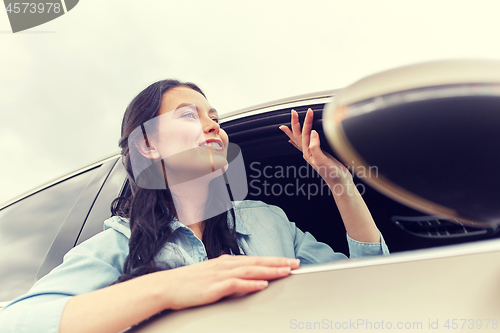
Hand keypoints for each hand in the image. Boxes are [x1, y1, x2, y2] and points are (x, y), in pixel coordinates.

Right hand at [161, 255, 299, 309]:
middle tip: (295, 263)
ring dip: (270, 270)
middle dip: (278, 262)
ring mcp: (220, 275)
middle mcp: (225, 265)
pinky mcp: (214, 286)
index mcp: (225, 262)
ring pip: (250, 270)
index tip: (288, 261)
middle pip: (257, 262)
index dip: (273, 260)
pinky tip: (262, 284)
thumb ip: (228, 276)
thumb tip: (244, 278)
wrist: (166, 286)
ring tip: (286, 271)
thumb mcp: (210, 275)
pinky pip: (236, 284)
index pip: (254, 259)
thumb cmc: (187, 282)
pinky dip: (250, 283)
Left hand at [279, 109, 351, 186]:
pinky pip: (305, 145)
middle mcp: (308, 152)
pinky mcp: (319, 154)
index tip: (309, 112)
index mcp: (308, 153)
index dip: (306, 122)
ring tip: (286, 125)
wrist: (340, 183)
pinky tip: (292, 141)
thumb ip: (315, 147)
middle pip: (299, 135)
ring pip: (300, 139)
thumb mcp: (323, 160)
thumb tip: (312, 133)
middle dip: (296, 123)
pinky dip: (297, 141)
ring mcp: (313, 153)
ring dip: (295, 130)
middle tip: (294, 112)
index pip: (304, 134)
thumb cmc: (332, 174)